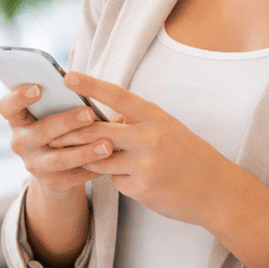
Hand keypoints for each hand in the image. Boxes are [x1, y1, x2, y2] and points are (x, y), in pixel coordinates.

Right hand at [0, 84, 113, 198]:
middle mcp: (21, 142)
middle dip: (66, 121)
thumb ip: (64, 100)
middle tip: (90, 113)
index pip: (7, 107)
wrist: (57, 168)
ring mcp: (34, 165)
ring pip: (59, 158)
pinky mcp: (51, 182)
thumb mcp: (55, 113)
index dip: (18, 97)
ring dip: (84, 151)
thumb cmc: (60, 127)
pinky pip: (73, 175)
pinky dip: (93, 167)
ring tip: (107, 145)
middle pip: (41, 131)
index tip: (38, 88)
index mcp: (18, 119)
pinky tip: (110, 160)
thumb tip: (92, 86)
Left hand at [53, 71, 238, 226]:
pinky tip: (134, 180)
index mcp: (155, 117)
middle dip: (71, 133)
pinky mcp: (141, 190)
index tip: (67, 76)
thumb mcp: (166, 128)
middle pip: (97, 132)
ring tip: (90, 157)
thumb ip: (136, 122)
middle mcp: (149, 138)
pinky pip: (114, 181)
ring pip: (99, 160)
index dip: (90, 86)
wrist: (217, 191)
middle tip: (51, 132)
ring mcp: (144, 166)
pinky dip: (116, 179)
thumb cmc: (189, 154)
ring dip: (92, 159)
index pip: (117, 96)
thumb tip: (104, 119)